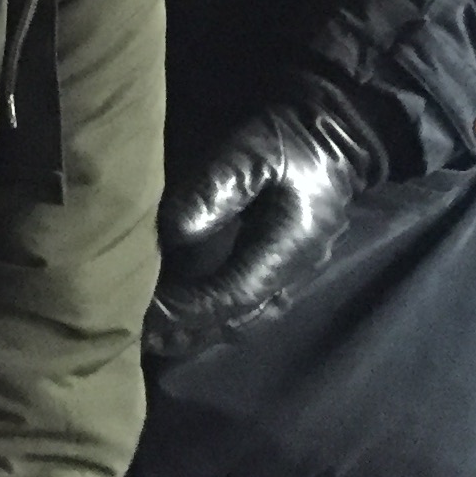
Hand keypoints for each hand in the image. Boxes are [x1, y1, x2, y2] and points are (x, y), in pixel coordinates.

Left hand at [146, 95, 381, 359]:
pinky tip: (189, 321)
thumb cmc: (289, 141)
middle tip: (141, 338)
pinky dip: (217, 318)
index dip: (186, 309)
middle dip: (189, 333)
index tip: (143, 314)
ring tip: (156, 339)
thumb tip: (174, 232)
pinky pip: (251, 307)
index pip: (231, 295)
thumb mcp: (250, 153)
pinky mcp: (286, 267)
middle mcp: (293, 273)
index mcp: (287, 249)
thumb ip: (214, 190)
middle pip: (237, 319)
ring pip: (245, 319)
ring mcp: (293, 274)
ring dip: (202, 332)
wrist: (335, 137)